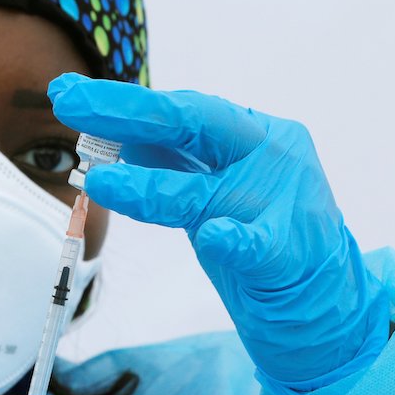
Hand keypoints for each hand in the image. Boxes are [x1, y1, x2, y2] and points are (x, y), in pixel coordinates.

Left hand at [48, 73, 388, 394]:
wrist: (327, 300)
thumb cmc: (265, 238)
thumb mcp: (213, 190)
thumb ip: (175, 163)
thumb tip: (117, 139)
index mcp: (250, 135)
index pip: (179, 110)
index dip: (120, 103)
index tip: (66, 94)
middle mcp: (268, 155)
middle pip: (192, 122)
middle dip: (126, 111)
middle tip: (69, 103)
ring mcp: (282, 202)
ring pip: (204, 190)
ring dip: (148, 185)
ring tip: (102, 180)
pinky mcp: (291, 253)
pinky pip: (258, 246)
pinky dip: (236, 240)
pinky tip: (215, 238)